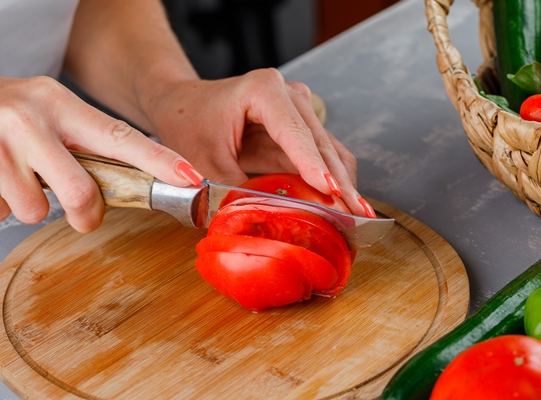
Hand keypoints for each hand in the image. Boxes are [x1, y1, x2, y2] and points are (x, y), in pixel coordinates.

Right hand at [0, 73, 201, 231]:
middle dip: (86, 214)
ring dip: (29, 204)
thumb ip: (79, 143)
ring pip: (37, 211)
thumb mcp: (43, 111)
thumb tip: (122, 182)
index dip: (158, 161)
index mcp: (58, 103)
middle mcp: (29, 121)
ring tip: (12, 174)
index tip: (189, 178)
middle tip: (82, 213)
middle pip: (82, 191)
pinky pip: (0, 214)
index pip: (118, 136)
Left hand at [145, 69, 372, 216]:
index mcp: (263, 90)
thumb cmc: (189, 122)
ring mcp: (299, 110)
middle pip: (322, 144)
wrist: (184, 104)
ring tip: (356, 219)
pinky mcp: (300, 128)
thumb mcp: (204, 160)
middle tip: (357, 217)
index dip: (315, 166)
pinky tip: (342, 208)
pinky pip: (322, 157)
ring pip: (330, 152)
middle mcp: (289, 95)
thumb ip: (232, 191)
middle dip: (340, 183)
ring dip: (343, 186)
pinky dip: (332, 182)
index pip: (295, 134)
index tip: (333, 193)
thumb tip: (260, 223)